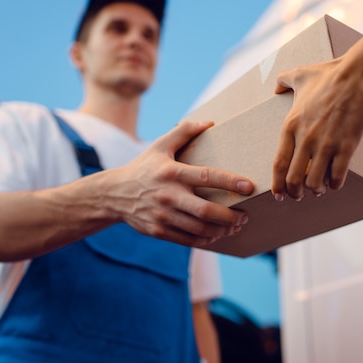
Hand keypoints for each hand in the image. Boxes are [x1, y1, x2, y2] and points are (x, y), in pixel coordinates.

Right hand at [110, 121, 253, 246]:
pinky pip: (189, 240)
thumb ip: (184, 132)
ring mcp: (163, 216)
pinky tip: (217, 234)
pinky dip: (207, 240)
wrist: (114, 194)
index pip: (206, 176)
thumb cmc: (144, 167)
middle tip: (245, 215)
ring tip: (235, 226)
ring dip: (222, 230)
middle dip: (231, 216)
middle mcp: (168, 195)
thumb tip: (209, 122)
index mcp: (172, 173)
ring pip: (200, 229)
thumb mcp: (159, 146)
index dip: (230, 182)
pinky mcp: (159, 231)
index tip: (249, 186)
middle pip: (206, 211)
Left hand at [272, 56, 362, 200]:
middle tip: (299, 195)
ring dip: (316, 189)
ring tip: (319, 188)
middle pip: (294, 179)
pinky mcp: (347, 147)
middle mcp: (306, 139)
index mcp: (291, 125)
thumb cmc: (331, 75)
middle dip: (295, 192)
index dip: (277, 184)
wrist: (360, 76)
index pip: (278, 164)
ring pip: (314, 182)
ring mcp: (326, 145)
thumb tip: (276, 87)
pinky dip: (335, 184)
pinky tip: (335, 182)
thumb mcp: (300, 74)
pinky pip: (337, 177)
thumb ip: (283, 80)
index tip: (278, 194)